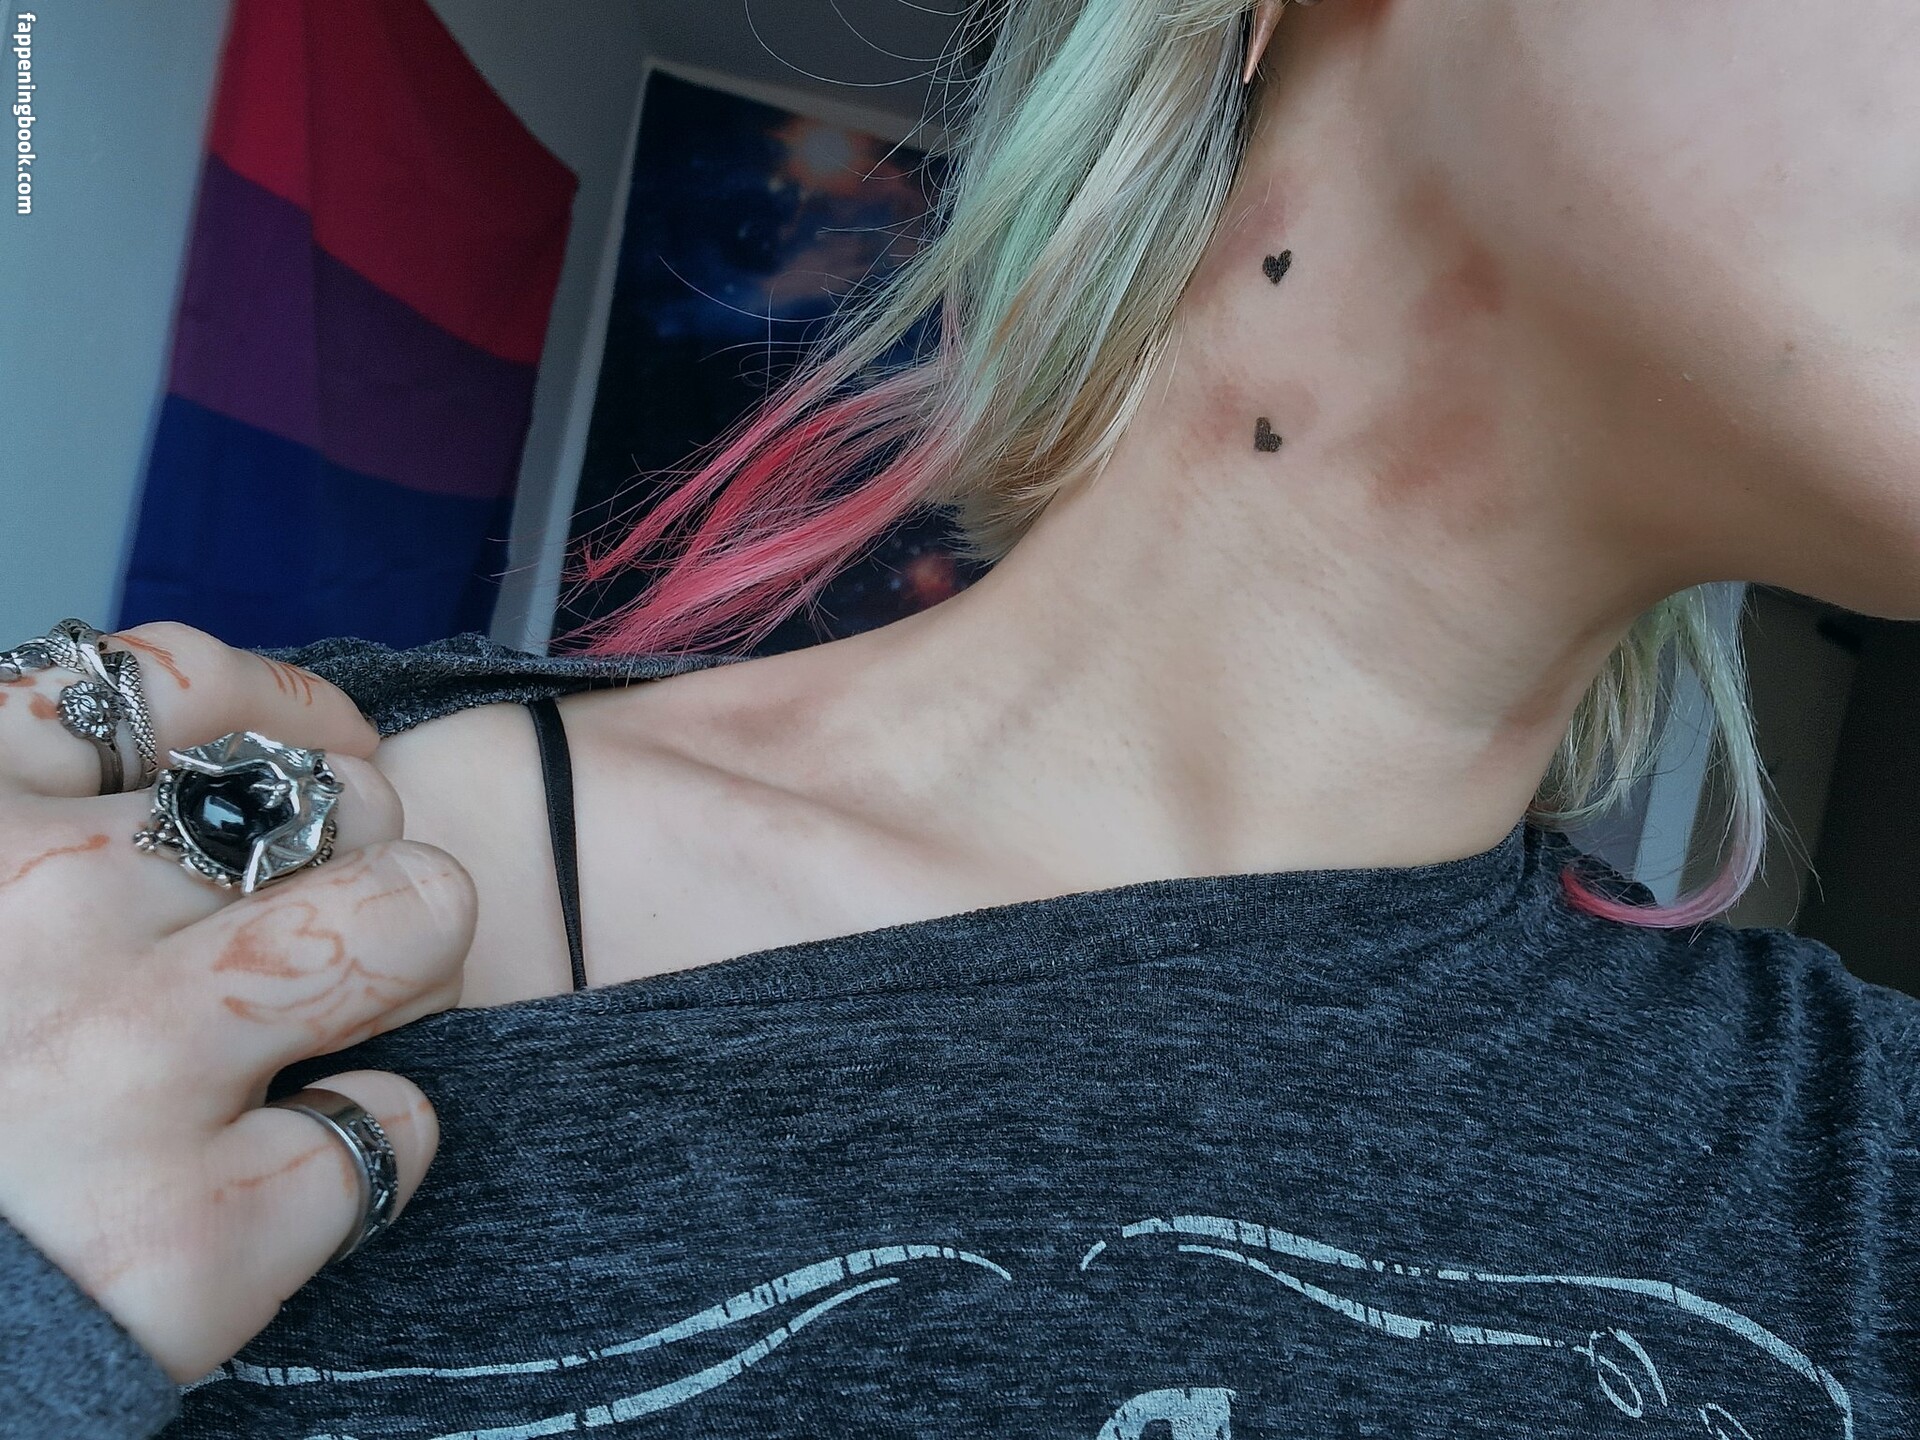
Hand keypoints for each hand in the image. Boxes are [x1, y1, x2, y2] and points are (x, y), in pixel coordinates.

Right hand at [0, 622, 476, 1381]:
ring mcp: (123, 1065)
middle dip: (371, 870)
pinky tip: (283, 1181)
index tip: (329, 753)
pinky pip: (398, 1121)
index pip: (175, 686)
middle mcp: (41, 916)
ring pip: (416, 917)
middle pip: (342, 801)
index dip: (293, 716)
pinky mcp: (195, 1225)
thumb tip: (242, 777)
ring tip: (334, 1042)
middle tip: (327, 954)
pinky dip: (372, 1148)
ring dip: (411, 980)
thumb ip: (55, 833)